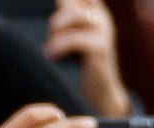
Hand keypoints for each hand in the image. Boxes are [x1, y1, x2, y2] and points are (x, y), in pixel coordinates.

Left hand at [45, 0, 130, 116]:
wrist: (99, 93)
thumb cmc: (81, 66)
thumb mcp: (74, 38)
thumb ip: (67, 20)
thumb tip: (57, 1)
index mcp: (95, 13)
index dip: (66, 1)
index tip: (55, 18)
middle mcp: (101, 18)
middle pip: (76, 0)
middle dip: (58, 16)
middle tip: (51, 36)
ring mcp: (103, 31)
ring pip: (76, 15)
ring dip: (57, 29)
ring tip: (49, 48)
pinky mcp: (100, 48)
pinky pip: (76, 39)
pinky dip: (59, 46)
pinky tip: (52, 55)